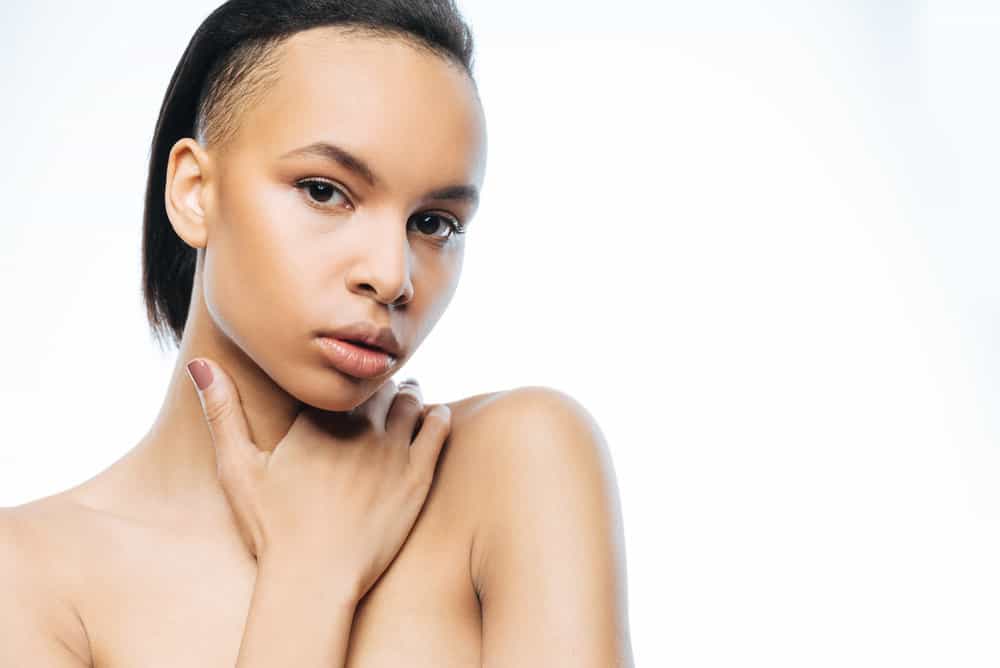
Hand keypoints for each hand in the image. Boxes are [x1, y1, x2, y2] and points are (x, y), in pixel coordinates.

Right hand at [185, 357, 450, 601]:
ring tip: (405, 402)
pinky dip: (436, 416)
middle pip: (379, 386)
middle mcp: (359, 426)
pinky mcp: (418, 474)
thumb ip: (221, 412)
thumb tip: (199, 363)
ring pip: (411, 399)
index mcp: (318, 418)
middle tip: (380, 393)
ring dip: (408, 396)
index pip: (341, 379)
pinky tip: (431, 418)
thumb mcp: (237, 469)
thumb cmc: (272, 528)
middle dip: (378, 387)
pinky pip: (438, 427)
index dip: (346, 381)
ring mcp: (392, 449)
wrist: (315, 579)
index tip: (348, 385)